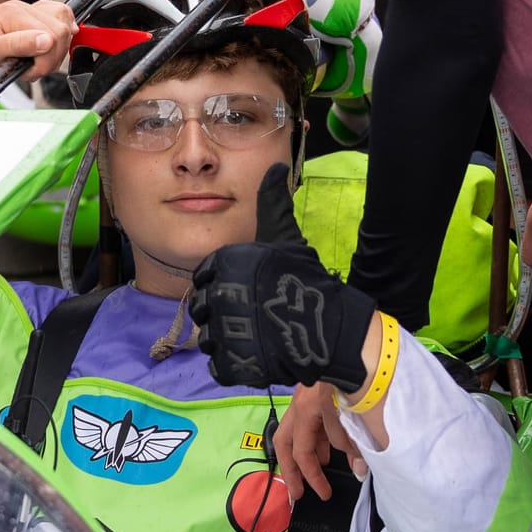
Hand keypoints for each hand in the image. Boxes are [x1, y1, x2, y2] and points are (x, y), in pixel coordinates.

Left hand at [0, 0, 74, 83]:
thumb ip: (18, 45)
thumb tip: (47, 41)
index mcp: (15, 13)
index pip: (55, 33)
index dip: (46, 60)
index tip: (28, 72)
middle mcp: (22, 10)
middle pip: (62, 30)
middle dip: (51, 57)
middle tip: (28, 71)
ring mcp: (23, 17)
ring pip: (62, 26)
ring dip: (53, 52)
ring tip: (30, 65)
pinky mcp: (22, 26)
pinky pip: (52, 26)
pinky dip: (53, 43)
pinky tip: (41, 54)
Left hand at [191, 167, 377, 394]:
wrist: (329, 327)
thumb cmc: (305, 279)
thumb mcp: (285, 235)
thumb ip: (272, 202)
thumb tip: (275, 165)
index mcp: (225, 263)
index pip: (203, 277)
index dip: (221, 285)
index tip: (244, 291)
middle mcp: (220, 296)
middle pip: (202, 309)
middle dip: (221, 313)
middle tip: (250, 316)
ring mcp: (225, 332)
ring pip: (208, 339)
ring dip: (226, 340)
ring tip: (253, 336)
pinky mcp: (233, 364)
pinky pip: (217, 366)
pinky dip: (232, 364)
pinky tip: (252, 355)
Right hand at [275, 383, 366, 502]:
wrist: (365, 337)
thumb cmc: (366, 378)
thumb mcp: (362, 416)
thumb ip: (357, 445)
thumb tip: (358, 469)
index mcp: (309, 410)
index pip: (304, 453)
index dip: (314, 477)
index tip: (325, 495)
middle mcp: (301, 400)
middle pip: (286, 441)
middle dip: (292, 469)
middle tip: (298, 491)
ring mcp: (308, 390)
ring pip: (298, 426)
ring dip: (307, 449)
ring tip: (320, 465)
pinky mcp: (320, 383)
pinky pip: (311, 415)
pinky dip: (317, 432)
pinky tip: (330, 439)